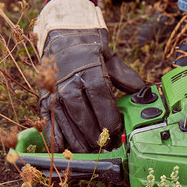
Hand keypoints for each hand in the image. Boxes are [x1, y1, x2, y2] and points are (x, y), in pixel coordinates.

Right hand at [34, 0, 144, 151]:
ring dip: (79, 140)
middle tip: (106, 144)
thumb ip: (126, 77)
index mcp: (87, 70)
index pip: (99, 97)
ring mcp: (53, 91)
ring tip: (90, 150)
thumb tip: (142, 91)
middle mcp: (68, 82)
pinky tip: (65, 147)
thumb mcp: (109, 57)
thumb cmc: (89, 50)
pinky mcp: (44, 98)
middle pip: (82, 114)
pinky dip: (56, 137)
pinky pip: (48, 122)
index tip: (115, 129)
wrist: (61, 37)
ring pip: (66, 121)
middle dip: (95, 133)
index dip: (108, 116)